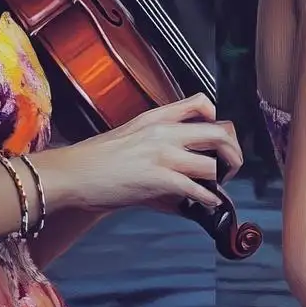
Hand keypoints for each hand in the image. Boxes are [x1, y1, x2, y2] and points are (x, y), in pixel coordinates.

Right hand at [41, 95, 243, 217]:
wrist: (72, 173)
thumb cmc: (97, 160)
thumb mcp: (130, 137)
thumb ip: (159, 144)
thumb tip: (182, 165)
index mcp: (157, 118)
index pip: (201, 103)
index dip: (219, 119)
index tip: (219, 137)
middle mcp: (164, 132)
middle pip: (220, 133)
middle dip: (233, 154)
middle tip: (230, 168)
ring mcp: (162, 155)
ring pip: (213, 164)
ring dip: (222, 180)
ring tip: (217, 188)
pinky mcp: (158, 179)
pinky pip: (197, 189)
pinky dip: (209, 199)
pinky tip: (209, 203)